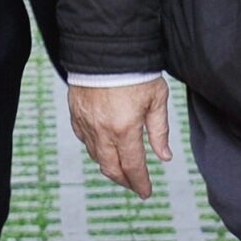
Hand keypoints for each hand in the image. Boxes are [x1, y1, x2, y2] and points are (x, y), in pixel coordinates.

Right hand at [68, 78, 170, 197]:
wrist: (105, 48)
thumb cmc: (135, 70)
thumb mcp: (156, 98)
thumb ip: (159, 130)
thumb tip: (164, 156)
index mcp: (125, 129)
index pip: (133, 167)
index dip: (140, 183)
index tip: (146, 192)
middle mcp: (103, 131)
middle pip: (111, 168)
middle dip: (124, 181)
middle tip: (134, 185)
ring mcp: (86, 123)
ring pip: (96, 156)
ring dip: (109, 167)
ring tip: (121, 169)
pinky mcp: (76, 114)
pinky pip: (83, 139)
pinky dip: (94, 149)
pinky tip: (103, 148)